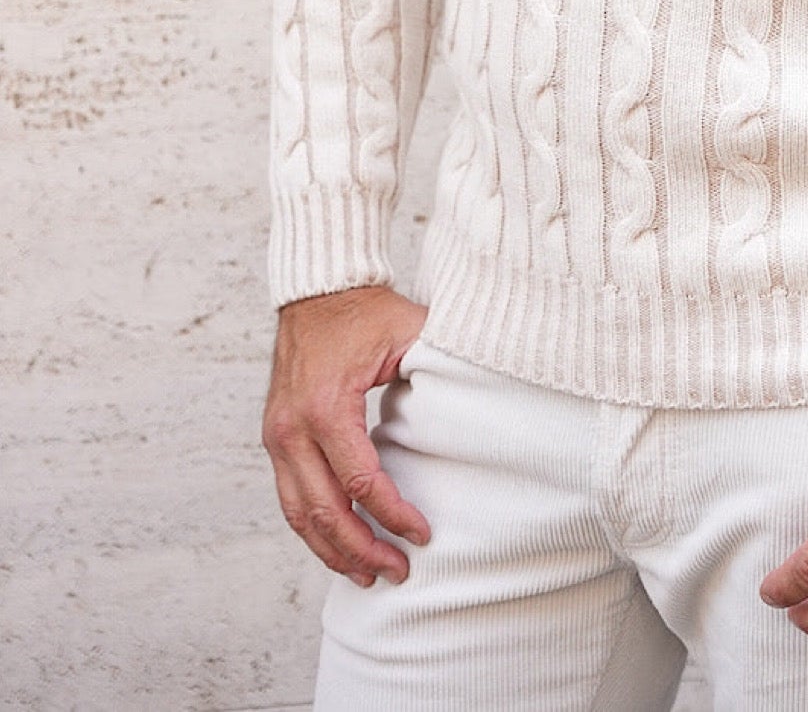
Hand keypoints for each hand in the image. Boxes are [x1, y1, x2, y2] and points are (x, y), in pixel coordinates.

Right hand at [262, 284, 430, 586]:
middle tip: (397, 572)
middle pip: (324, 511)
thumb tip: (476, 398)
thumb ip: (435, 368)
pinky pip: (289, 496)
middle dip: (362, 549)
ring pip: (299, 514)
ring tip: (366, 575)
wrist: (318, 289)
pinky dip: (312, 526)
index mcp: (327, 407)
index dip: (392, 514)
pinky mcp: (275, 436)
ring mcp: (278, 435)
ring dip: (332, 550)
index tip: (422, 534)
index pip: (360, 481)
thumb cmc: (367, 311)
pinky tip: (338, 545)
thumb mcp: (408, 333)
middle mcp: (293, 428)